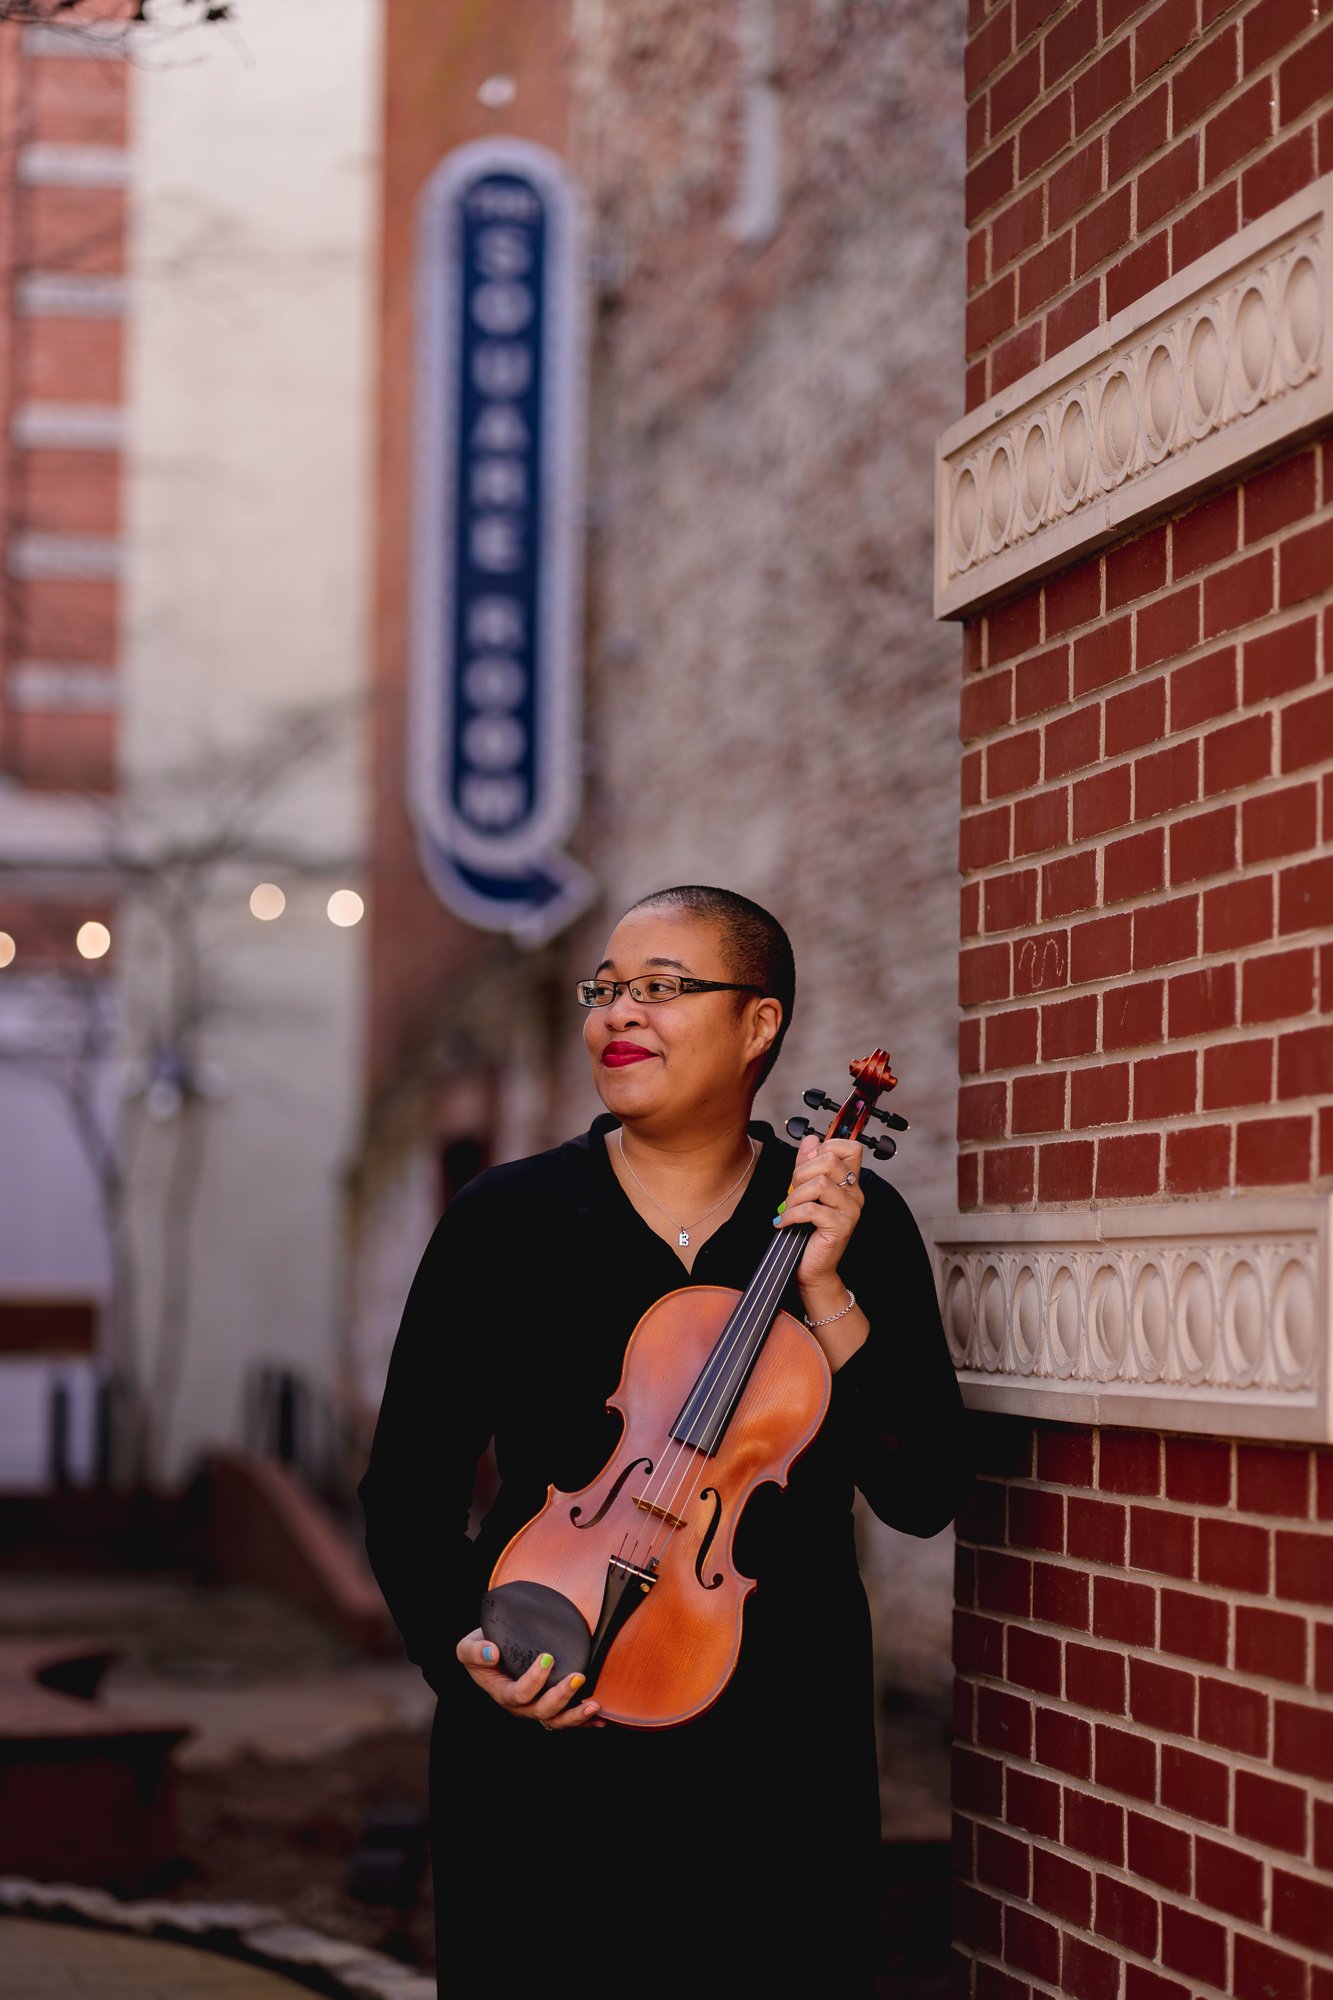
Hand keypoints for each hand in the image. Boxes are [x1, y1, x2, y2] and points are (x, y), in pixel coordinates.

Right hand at [455, 1628, 605, 1729]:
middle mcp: (522, 1706)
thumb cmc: (482, 1650)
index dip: (533, 1680)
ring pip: (557, 1721)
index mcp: (503, 1693)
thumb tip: (491, 1653)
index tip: (547, 1657)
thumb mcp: (468, 1647)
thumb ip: (474, 1651)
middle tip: (578, 1677)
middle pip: (542, 1711)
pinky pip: (567, 1719)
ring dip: (577, 1715)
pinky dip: (585, 1721)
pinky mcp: (550, 1706)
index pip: (518, 1694)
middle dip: (561, 1696)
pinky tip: (601, 1719)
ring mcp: (536, 1708)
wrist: (492, 1653)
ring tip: (594, 1704)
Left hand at [775, 1132, 863, 1285]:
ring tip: (788, 1209)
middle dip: (801, 1172)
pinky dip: (792, 1214)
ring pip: (820, 1183)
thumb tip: (811, 1138)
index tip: (807, 1164)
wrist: (813, 1267)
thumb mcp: (805, 1191)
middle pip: (830, 1160)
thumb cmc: (808, 1231)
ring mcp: (850, 1210)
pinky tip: (785, 1222)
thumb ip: (808, 1164)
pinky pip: (812, 1209)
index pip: (850, 1147)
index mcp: (849, 1182)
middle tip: (792, 1191)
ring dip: (795, 1196)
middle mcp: (855, 1193)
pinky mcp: (840, 1227)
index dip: (825, 1148)